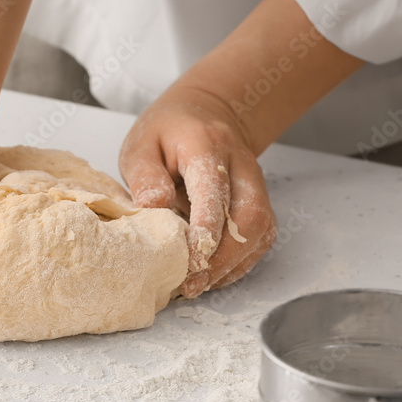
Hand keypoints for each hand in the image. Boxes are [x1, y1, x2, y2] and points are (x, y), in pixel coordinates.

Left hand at [119, 87, 276, 297]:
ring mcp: (255, 184)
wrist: (203, 116)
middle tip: (192, 282)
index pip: (215, 188)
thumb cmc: (167, 134)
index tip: (193, 259)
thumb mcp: (142, 146)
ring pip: (259, 230)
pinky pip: (259, 238)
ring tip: (199, 286)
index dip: (207, 226)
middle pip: (248, 215)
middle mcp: (241, 165)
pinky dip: (239, 263)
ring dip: (232, 264)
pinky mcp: (259, 203)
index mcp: (207, 146)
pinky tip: (213, 276)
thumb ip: (145, 176)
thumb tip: (152, 208)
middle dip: (223, 256)